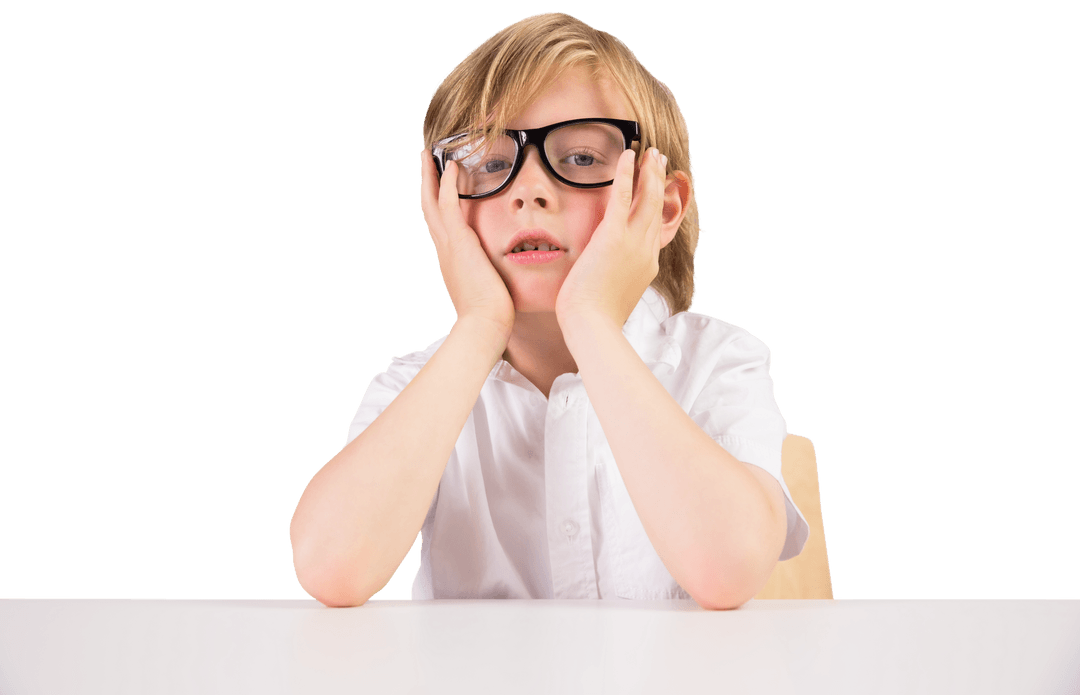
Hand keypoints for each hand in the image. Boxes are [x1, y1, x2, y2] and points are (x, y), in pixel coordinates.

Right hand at [419, 152, 515, 341]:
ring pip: (431, 203)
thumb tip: (503, 278)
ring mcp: (448, 245)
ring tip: (430, 154)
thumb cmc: (492, 315)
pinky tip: (452, 165)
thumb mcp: (489, 290)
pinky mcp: (458, 242)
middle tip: (424, 161)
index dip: (437, 204)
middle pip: (428, 209)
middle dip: (426, 184)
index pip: (441, 225)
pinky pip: (448, 205)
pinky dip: (447, 184)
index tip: (438, 187)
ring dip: (430, 177)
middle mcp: (444, 250)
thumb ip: (492, 277)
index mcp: (451, 260)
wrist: (485, 325)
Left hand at [555, 146, 667, 329]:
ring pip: (647, 200)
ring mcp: (633, 243)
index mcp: (646, 266)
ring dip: (649, 174)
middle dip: (659, 183)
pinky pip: (622, 198)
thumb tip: (607, 277)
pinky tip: (628, 156)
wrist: (592, 326)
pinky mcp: (614, 238)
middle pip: (657, 209)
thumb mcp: (613, 296)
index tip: (659, 191)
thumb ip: (616, 280)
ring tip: (650, 153)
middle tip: (659, 161)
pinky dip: (627, 175)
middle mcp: (646, 252)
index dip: (658, 207)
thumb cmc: (594, 319)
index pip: (655, 230)